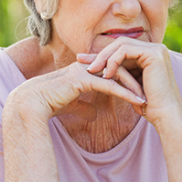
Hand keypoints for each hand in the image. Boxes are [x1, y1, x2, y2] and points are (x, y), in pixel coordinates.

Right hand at [7, 59, 146, 122]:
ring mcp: (85, 71)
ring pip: (116, 74)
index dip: (126, 79)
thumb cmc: (48, 105)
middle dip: (135, 79)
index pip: (111, 70)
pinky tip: (137, 101)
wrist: (31, 104)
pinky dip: (125, 93)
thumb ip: (83, 107)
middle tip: (149, 91)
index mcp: (83, 70)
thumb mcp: (71, 106)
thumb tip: (93, 114)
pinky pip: (110, 85)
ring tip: (147, 98)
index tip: (140, 91)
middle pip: (117, 68)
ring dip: (134, 86)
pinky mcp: (83, 79)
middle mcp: (85, 66)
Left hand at [76, 37, 181, 124]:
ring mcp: (156, 49)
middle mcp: (155, 48)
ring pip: (121, 44)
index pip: (121, 48)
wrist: (164, 116)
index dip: (102, 54)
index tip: (83, 61)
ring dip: (104, 57)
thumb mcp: (127, 84)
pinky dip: (113, 61)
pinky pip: (125, 51)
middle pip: (120, 43)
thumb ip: (118, 72)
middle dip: (99, 53)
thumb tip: (97, 67)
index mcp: (149, 53)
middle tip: (80, 61)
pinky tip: (106, 74)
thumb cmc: (146, 105)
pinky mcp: (154, 54)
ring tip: (91, 70)